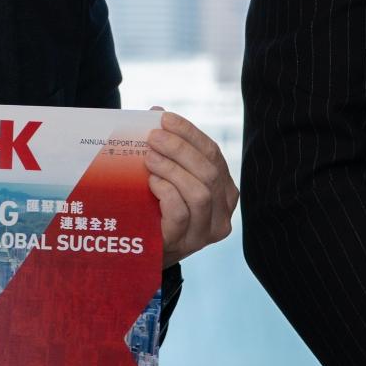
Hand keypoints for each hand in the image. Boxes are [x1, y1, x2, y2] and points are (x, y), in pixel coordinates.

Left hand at [146, 110, 237, 263]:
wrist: (142, 252)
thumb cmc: (155, 208)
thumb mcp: (166, 176)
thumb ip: (167, 148)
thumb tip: (157, 113)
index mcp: (224, 190)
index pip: (213, 154)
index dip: (189, 133)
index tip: (165, 118)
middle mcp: (222, 212)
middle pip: (209, 171)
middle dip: (179, 149)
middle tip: (153, 137)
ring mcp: (205, 231)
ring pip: (200, 192)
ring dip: (172, 169)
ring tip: (149, 158)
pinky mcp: (185, 243)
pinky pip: (181, 213)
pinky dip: (166, 192)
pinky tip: (151, 183)